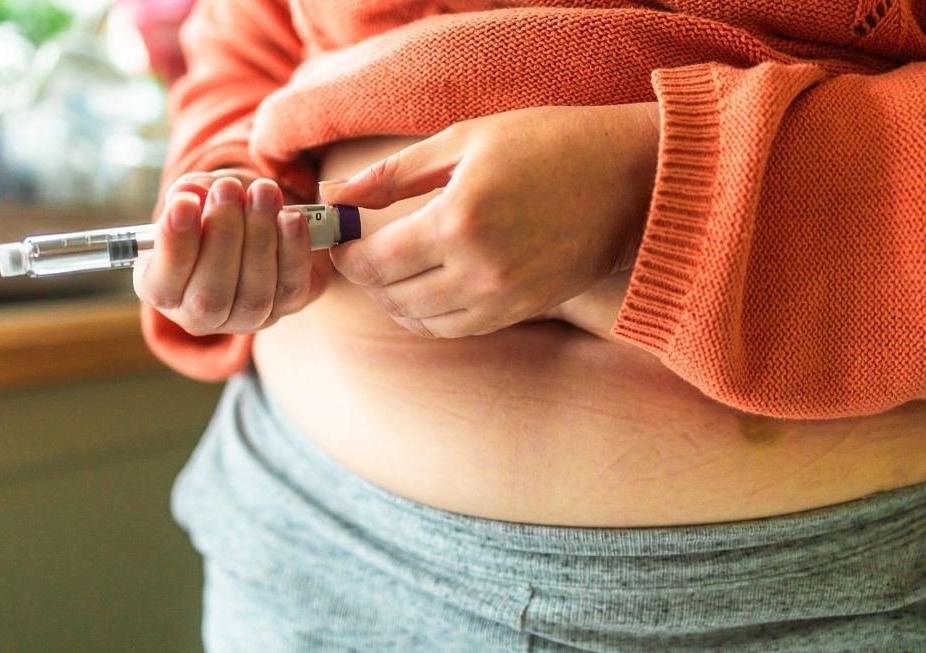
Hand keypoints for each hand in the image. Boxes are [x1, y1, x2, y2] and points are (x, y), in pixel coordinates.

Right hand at [133, 170, 331, 335]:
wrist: (257, 223)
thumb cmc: (214, 213)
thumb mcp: (195, 198)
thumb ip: (188, 194)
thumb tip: (190, 192)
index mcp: (163, 292)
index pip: (162, 286)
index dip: (174, 246)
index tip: (184, 203)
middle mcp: (201, 315)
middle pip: (210, 295)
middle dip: (223, 235)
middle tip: (229, 189)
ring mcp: (246, 318)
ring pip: (254, 293)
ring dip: (261, 236)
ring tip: (264, 192)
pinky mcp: (286, 307)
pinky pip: (291, 286)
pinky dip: (293, 250)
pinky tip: (291, 217)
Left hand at [320, 103, 659, 337]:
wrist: (633, 181)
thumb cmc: (551, 144)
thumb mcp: (465, 140)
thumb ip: (393, 173)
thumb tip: (335, 195)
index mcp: (459, 221)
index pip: (375, 262)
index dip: (347, 254)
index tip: (343, 237)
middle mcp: (478, 271)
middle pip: (393, 297)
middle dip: (366, 277)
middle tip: (361, 251)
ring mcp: (503, 298)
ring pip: (421, 320)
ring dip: (394, 300)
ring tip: (392, 269)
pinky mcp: (522, 311)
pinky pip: (456, 329)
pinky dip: (429, 316)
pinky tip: (426, 289)